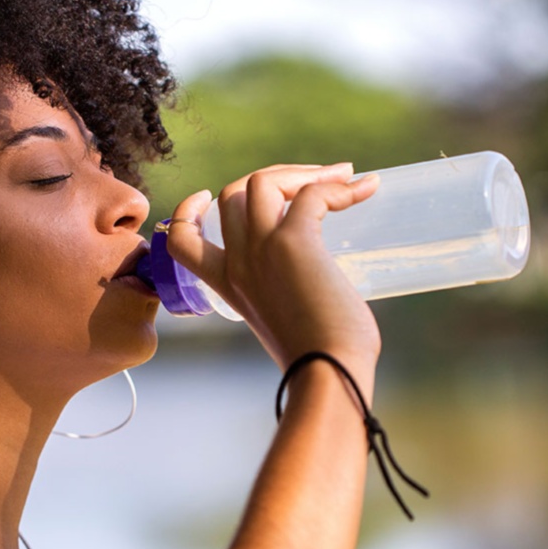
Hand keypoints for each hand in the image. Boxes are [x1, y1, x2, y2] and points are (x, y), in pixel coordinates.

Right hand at [167, 164, 381, 381]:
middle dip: (272, 177)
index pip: (181, 238)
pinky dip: (340, 186)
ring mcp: (261, 250)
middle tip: (317, 182)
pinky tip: (366, 187)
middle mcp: (237, 263)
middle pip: (231, 193)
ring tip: (343, 177)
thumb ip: (288, 295)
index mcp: (228, 286)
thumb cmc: (323, 361)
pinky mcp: (293, 243)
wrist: (328, 375)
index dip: (189, 209)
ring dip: (303, 173)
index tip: (208, 194)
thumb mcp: (287, 321)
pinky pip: (311, 194)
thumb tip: (326, 282)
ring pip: (261, 181)